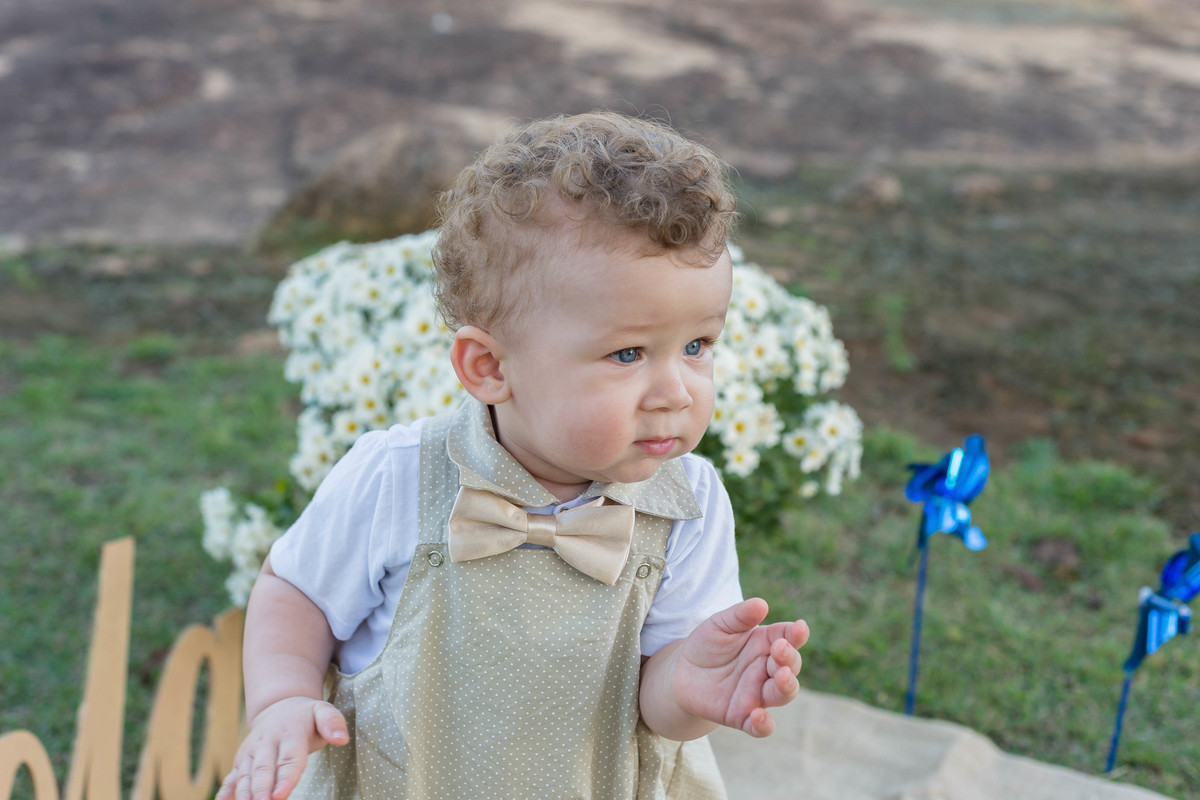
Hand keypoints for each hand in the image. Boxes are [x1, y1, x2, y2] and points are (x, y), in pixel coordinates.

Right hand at [216, 696, 348, 799]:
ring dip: (243, 793)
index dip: (285, 778)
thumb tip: (342, 738)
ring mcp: (251, 752)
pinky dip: (225, 792)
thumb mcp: (323, 711)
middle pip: (263, 769)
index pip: (289, 758)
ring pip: (244, 775)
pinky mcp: (241, 760)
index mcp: (290, 733)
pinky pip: (231, 777)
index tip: (281, 795)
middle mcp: (267, 743)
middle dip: (261, 789)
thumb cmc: (306, 717)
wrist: (279, 706)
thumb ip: (333, 722)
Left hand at [671, 598, 808, 736]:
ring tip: (782, 676)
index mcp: (766, 643)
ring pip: (782, 694)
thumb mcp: (719, 624)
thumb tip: (761, 604)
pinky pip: (760, 727)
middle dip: (789, 658)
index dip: (796, 634)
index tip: (799, 628)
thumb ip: (739, 616)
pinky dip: (764, 725)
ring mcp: (757, 694)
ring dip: (787, 687)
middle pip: (790, 666)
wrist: (681, 673)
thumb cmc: (707, 644)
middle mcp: (767, 670)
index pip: (788, 638)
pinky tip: (759, 716)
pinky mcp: (742, 716)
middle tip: (780, 649)